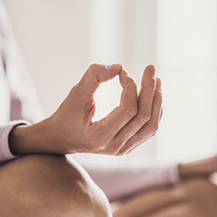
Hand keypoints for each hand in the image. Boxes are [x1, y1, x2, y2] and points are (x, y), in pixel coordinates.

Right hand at [9, 63, 162, 155]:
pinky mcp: (127, 147)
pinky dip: (153, 111)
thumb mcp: (76, 93)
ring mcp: (122, 150)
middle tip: (150, 68)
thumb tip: (120, 67)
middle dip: (150, 89)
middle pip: (144, 117)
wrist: (60, 138)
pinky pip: (148, 130)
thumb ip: (94, 76)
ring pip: (150, 126)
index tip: (122, 73)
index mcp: (99, 136)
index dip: (130, 87)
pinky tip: (152, 95)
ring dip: (156, 101)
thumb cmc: (67, 114)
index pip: (128, 110)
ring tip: (156, 80)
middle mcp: (114, 147)